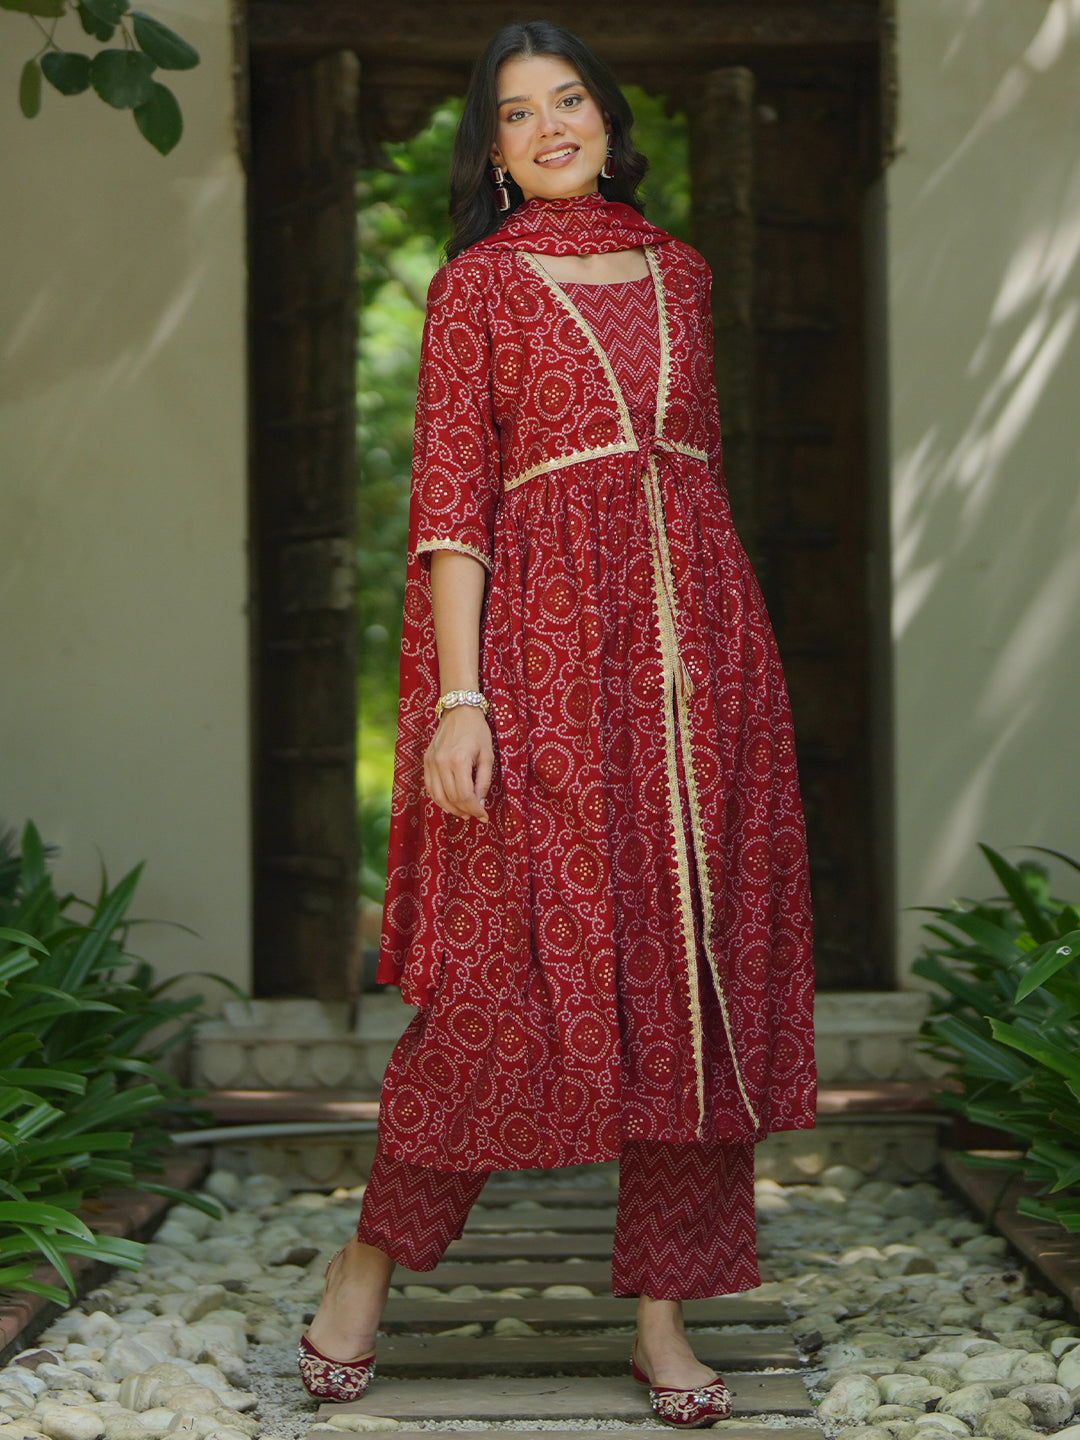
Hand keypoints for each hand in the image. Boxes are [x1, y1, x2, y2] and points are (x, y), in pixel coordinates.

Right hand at [423, 705, 492, 821]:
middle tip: (476, 815)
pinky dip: (440, 799)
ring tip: (464, 813)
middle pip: (452, 798)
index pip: (465, 795)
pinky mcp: (426, 761)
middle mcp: (441, 763)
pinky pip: (430, 787)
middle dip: (465, 811)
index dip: (475, 809)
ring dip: (452, 809)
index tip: (484, 816)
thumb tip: (480, 804)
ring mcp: (431, 762)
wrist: (458, 711)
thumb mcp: (487, 755)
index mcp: (459, 760)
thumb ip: (484, 781)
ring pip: (438, 796)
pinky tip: (451, 803)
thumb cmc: (477, 731)